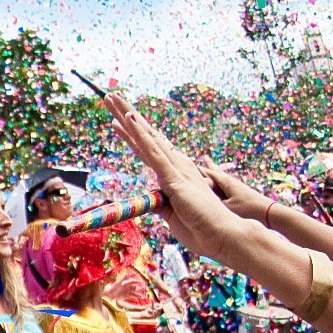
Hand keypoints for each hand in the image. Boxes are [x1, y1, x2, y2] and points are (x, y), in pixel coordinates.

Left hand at [102, 92, 248, 264]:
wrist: (222, 236)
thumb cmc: (201, 229)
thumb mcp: (173, 214)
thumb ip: (161, 202)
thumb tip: (152, 197)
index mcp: (175, 173)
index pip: (149, 148)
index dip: (133, 133)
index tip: (118, 119)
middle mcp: (175, 164)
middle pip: (146, 135)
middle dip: (127, 114)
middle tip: (110, 96)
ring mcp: (174, 168)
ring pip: (146, 137)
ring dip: (128, 116)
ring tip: (112, 98)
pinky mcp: (173, 177)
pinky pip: (152, 151)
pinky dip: (140, 134)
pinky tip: (130, 118)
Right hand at [199, 159, 275, 222]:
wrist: (267, 211)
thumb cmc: (247, 209)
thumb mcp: (226, 206)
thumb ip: (212, 201)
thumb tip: (198, 198)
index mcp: (226, 182)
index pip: (208, 173)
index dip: (197, 170)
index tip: (187, 164)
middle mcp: (230, 181)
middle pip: (215, 171)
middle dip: (208, 166)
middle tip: (202, 157)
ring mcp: (235, 186)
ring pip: (221, 177)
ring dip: (214, 172)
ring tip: (210, 166)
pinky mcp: (239, 192)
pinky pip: (225, 184)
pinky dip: (220, 181)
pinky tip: (221, 184)